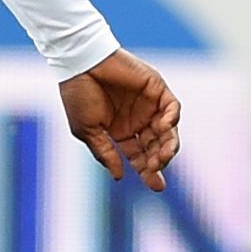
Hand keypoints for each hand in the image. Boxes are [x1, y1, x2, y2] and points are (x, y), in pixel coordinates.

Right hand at [59, 48, 181, 192]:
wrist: (80, 63)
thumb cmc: (78, 95)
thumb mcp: (88, 130)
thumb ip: (105, 152)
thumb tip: (118, 176)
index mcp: (120, 132)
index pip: (139, 156)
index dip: (148, 172)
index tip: (156, 187)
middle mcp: (137, 121)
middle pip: (156, 147)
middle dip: (158, 161)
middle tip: (156, 169)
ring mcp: (148, 105)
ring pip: (168, 131)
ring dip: (168, 144)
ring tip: (163, 155)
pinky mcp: (156, 88)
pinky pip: (172, 107)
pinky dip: (172, 118)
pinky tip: (164, 127)